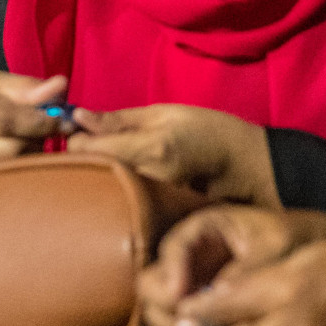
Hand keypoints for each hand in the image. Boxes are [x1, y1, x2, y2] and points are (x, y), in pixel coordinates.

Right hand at [0, 71, 67, 169]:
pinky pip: (2, 182)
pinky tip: (16, 156)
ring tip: (26, 141)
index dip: (38, 122)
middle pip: (9, 149)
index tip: (61, 121)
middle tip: (45, 131)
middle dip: (35, 140)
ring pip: (10, 168)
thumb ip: (28, 87)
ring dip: (28, 155)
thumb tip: (59, 85)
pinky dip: (18, 168)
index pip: (3, 121)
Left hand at [67, 104, 278, 205]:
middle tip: (100, 147)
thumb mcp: (165, 113)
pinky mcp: (154, 213)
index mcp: (147, 148)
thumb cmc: (209, 131)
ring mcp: (149, 200)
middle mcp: (145, 178)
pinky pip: (119, 200)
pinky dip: (116, 189)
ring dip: (100, 175)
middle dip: (86, 158)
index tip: (85, 132)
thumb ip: (118, 118)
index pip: (84, 149)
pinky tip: (130, 180)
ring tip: (119, 163)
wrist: (248, 168)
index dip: (77, 138)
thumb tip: (79, 116)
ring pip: (101, 187)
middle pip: (87, 171)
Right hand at [139, 205, 325, 325]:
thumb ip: (247, 269)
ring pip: (160, 306)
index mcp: (203, 230)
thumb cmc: (295, 239)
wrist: (314, 249)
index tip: (180, 296)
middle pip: (153, 281)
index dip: (172, 272)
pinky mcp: (199, 305)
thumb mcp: (276, 246)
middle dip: (164, 305)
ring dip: (173, 324)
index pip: (174, 248)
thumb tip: (218, 296)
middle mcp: (188, 256)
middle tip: (185, 325)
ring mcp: (190, 282)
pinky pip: (181, 321)